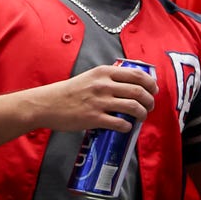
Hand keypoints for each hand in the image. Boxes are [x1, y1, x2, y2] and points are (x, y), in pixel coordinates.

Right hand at [31, 63, 157, 132]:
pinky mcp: (93, 118)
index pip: (137, 74)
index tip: (154, 90)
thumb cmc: (69, 91)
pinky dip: (128, 126)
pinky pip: (119, 122)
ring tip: (142, 117)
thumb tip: (131, 84)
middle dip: (150, 100)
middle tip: (150, 106)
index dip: (150, 83)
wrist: (46, 104)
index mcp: (105, 72)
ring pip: (133, 107)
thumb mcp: (91, 77)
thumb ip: (109, 78)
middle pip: (139, 91)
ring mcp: (99, 102)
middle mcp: (104, 85)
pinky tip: (127, 127)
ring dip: (142, 113)